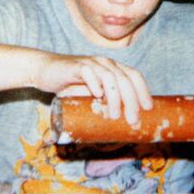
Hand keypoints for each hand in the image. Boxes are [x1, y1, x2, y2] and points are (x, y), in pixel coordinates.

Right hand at [36, 54, 151, 124]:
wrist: (44, 71)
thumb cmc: (69, 86)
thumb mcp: (89, 97)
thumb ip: (101, 106)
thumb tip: (117, 130)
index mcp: (112, 68)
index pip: (134, 75)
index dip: (143, 91)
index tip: (148, 109)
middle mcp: (105, 63)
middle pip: (125, 79)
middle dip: (132, 101)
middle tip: (133, 120)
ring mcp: (91, 63)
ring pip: (110, 77)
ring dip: (115, 97)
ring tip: (114, 115)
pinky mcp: (76, 66)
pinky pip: (88, 72)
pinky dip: (95, 83)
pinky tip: (97, 95)